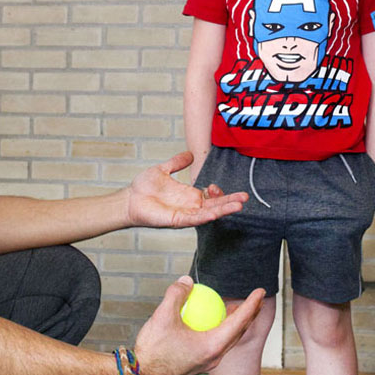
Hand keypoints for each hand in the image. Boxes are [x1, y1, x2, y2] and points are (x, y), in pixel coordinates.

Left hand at [126, 151, 248, 228]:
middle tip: (245, 198)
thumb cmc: (144, 188)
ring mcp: (184, 214)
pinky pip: (193, 219)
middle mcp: (189, 206)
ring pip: (208, 213)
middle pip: (215, 205)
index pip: (211, 196)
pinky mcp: (176, 220)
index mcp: (189, 195)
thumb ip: (177, 163)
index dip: (218, 193)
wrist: (129, 199)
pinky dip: (205, 216)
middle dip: (230, 202)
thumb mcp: (163, 170)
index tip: (216, 186)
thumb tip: (190, 154)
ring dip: (223, 210)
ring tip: (238, 206)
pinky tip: (215, 213)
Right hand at [133, 276, 265, 374]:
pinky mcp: (199, 364)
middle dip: (250, 314)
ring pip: (228, 340)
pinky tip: (211, 321)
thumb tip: (187, 281)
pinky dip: (221, 330)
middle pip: (239, 332)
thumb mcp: (163, 316)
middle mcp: (214, 357)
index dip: (251, 304)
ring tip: (236, 308)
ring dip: (236, 323)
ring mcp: (207, 362)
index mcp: (212, 346)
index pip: (239, 322)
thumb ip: (177, 294)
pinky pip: (217, 344)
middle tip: (256, 298)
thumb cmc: (153, 350)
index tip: (260, 292)